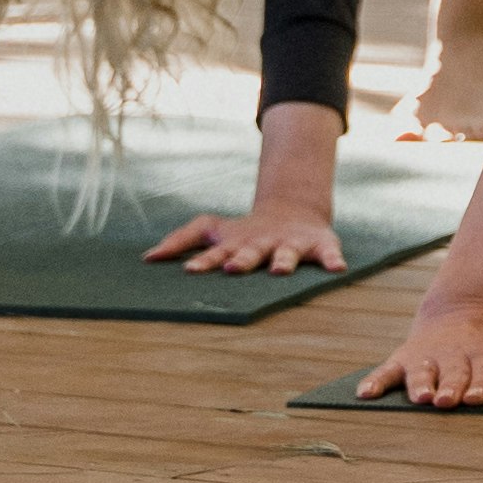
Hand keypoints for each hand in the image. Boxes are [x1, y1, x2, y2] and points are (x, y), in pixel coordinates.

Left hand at [145, 204, 347, 276]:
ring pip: (286, 254)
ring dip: (283, 261)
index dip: (205, 261)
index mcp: (237, 243)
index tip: (191, 271)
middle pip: (251, 253)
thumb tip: (146, 258)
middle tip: (233, 268)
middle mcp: (263, 243)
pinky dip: (332, 260)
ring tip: (280, 271)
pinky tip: (337, 269)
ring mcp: (291, 244)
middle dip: (243, 260)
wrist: (293, 211)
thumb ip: (180, 240)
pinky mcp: (319, 244)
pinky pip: (328, 253)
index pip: (217, 253)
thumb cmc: (243, 231)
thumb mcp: (212, 229)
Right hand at [351, 303, 482, 406]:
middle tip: (448, 401)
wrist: (463, 315)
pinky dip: (376, 381)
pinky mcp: (403, 360)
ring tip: (420, 397)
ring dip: (421, 384)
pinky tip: (365, 394)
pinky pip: (387, 370)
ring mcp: (427, 358)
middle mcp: (456, 355)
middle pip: (454, 373)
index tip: (477, 397)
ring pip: (422, 372)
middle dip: (451, 387)